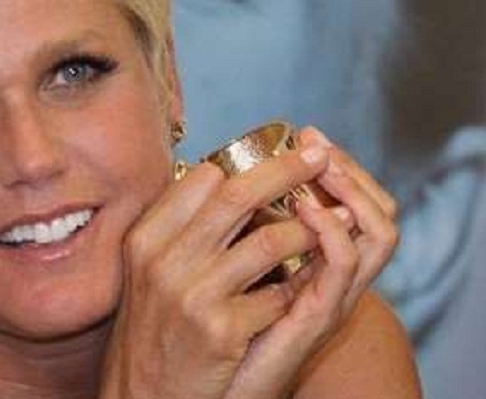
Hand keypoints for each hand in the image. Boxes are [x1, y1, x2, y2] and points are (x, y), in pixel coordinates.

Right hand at [100, 137, 334, 398]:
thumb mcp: (149, 272)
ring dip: (311, 228)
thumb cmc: (154, 332)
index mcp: (147, 238)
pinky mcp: (222, 330)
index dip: (248, 163)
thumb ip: (182, 228)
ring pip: (271, 240)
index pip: (205, 178)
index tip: (279, 153)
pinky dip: (300, 285)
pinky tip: (314, 280)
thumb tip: (227, 178)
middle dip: (288, 168)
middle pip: (239, 192)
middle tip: (320, 157)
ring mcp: (193, 295)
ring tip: (338, 218)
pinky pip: (279, 294)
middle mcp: (164, 260)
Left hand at [223, 126, 398, 398]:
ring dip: (351, 187)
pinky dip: (333, 230)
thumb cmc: (215, 327)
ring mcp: (335, 296)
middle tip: (313, 140)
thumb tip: (218, 171)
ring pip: (379, 230)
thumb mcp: (231, 264)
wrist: (201, 393)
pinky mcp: (320, 317)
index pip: (358, 200)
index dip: (340, 163)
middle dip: (350, 166)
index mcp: (320, 260)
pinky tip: (305, 208)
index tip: (303, 133)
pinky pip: (345, 266)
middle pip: (380, 208)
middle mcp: (338, 276)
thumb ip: (241, 226)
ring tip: (318, 162)